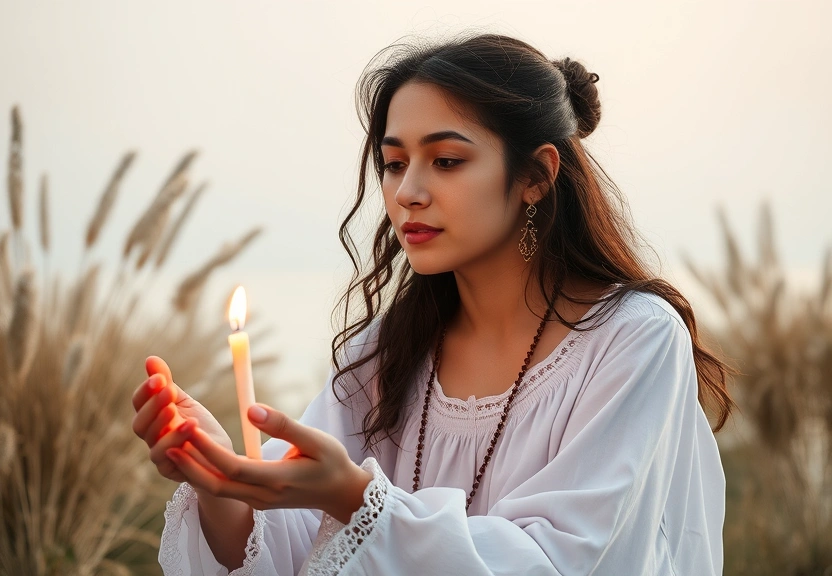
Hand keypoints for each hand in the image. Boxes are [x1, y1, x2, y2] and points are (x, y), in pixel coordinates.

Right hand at [132, 356, 232, 482]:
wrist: (221, 455)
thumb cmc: (201, 427)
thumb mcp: (185, 402)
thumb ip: (167, 383)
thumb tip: (150, 359)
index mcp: (152, 417)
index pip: (139, 402)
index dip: (146, 390)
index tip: (159, 377)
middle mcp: (150, 435)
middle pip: (140, 422)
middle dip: (153, 405)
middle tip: (168, 390)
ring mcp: (158, 453)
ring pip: (150, 439)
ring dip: (162, 422)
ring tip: (175, 410)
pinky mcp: (168, 469)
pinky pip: (165, 456)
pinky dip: (176, 441)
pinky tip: (190, 427)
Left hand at [166, 404, 372, 523]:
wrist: (341, 493)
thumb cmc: (332, 462)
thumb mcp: (314, 439)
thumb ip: (283, 424)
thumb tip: (251, 409)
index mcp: (277, 481)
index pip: (233, 467)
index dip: (209, 449)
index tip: (190, 427)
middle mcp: (263, 496)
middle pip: (216, 484)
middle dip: (190, 463)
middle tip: (168, 439)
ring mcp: (258, 501)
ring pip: (217, 489)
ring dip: (193, 469)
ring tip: (174, 444)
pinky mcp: (256, 499)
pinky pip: (224, 488)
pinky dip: (206, 473)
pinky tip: (195, 455)